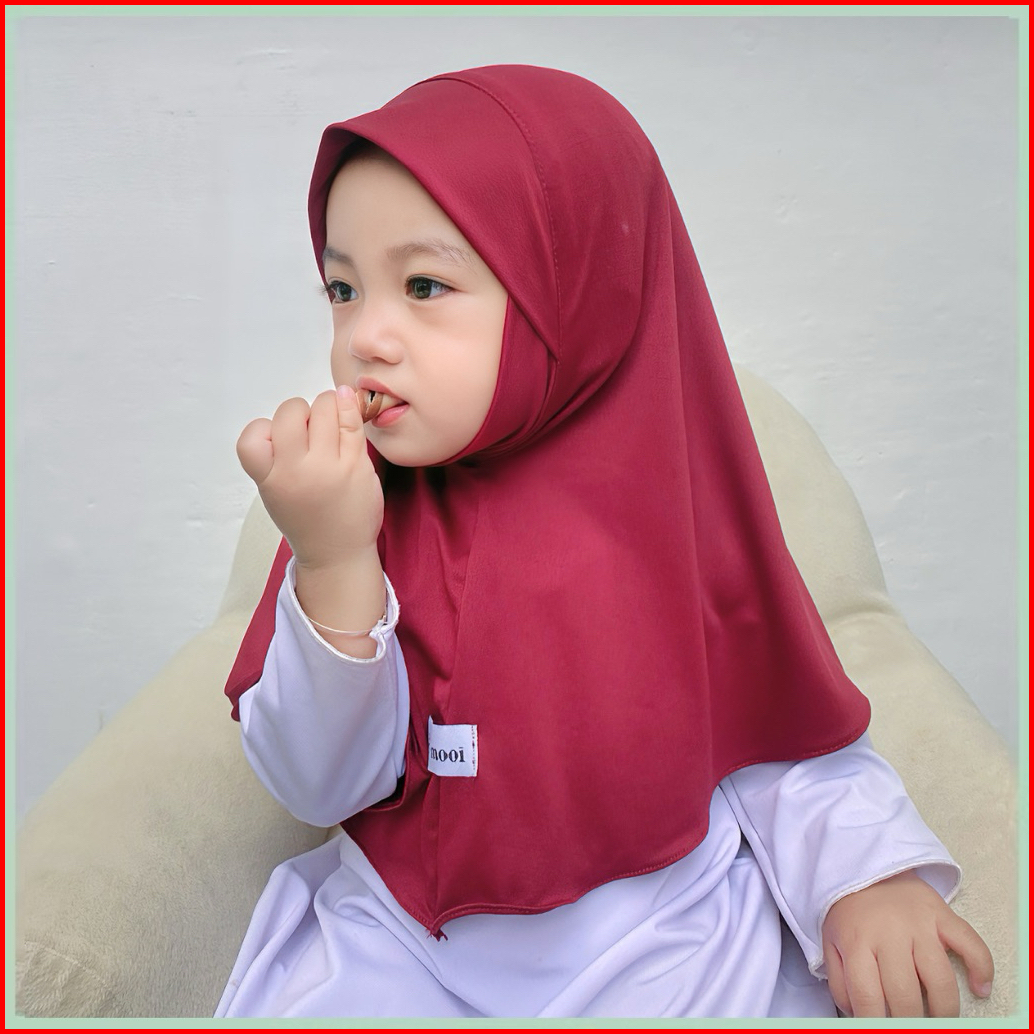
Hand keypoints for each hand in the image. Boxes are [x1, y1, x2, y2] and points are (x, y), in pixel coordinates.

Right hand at [236, 386, 383, 569]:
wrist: (337, 553)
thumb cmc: (305, 517)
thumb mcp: (274, 492)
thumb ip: (277, 456)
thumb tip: (299, 409)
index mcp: (271, 480)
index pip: (251, 437)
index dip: (263, 428)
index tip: (278, 440)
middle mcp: (298, 472)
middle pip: (290, 412)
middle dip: (298, 410)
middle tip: (308, 429)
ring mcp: (330, 467)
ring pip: (324, 407)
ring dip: (326, 406)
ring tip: (329, 423)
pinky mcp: (358, 465)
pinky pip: (352, 421)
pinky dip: (348, 407)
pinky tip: (346, 408)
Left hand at [821, 870, 993, 1016]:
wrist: (866, 865)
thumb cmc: (850, 912)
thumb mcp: (832, 942)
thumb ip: (840, 981)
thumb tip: (858, 1015)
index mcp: (857, 942)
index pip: (868, 997)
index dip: (876, 1023)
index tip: (883, 1029)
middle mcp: (889, 933)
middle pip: (905, 995)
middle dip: (910, 1021)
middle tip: (910, 1024)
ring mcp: (919, 924)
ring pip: (940, 980)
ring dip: (944, 1010)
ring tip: (940, 1019)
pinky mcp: (942, 914)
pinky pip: (970, 943)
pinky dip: (981, 969)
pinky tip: (980, 989)